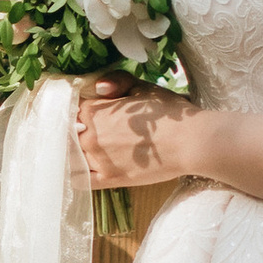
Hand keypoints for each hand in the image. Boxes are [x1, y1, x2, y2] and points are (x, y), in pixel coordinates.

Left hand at [75, 81, 203, 192]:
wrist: (191, 143)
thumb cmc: (169, 113)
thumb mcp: (142, 88)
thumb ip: (116, 82)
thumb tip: (98, 87)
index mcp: (94, 111)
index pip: (73, 109)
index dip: (82, 109)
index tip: (93, 110)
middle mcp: (90, 136)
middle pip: (71, 133)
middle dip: (79, 129)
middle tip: (96, 129)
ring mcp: (98, 160)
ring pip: (73, 156)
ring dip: (77, 150)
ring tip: (92, 147)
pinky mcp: (110, 179)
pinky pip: (81, 180)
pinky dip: (77, 175)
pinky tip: (81, 170)